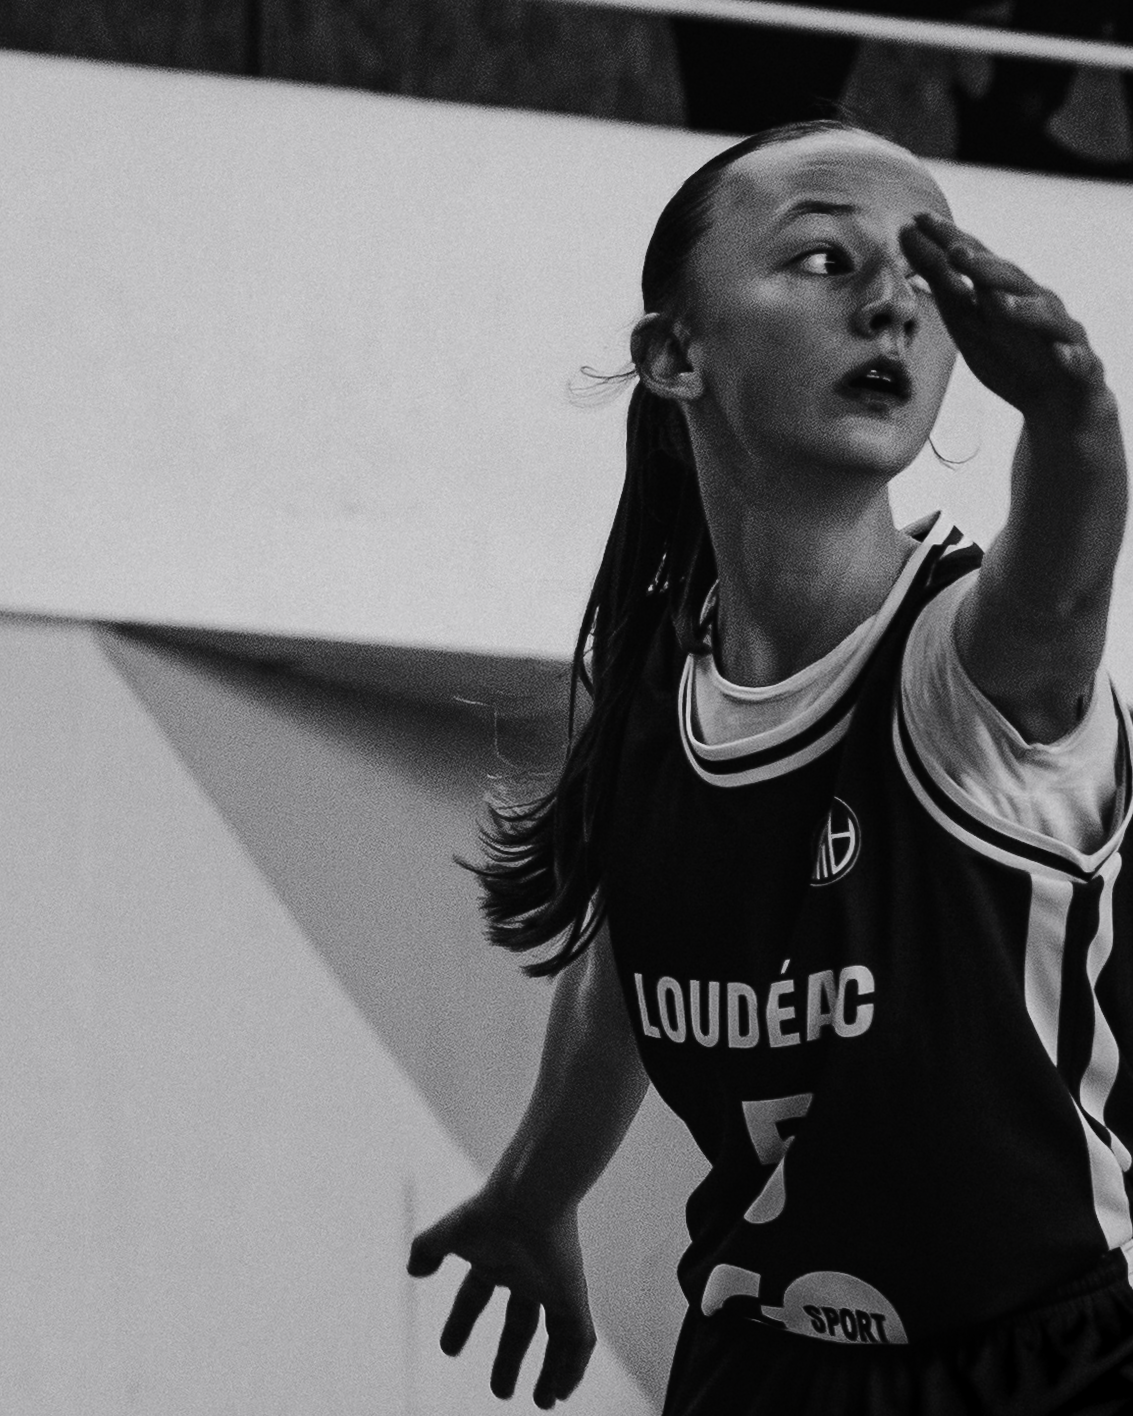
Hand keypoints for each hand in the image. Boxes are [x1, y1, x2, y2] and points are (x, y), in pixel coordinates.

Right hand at [406, 1186, 596, 1409]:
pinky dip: (573, 1367)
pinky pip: (580, 1338)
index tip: (448, 1350)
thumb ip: (428, 1248)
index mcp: (494, 1258)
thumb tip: (413, 1270)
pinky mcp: (573, 1293)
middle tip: (501, 1392)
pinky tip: (563, 1391)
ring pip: (557, 1335)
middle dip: (510, 1358)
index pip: (476, 1295)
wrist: (529, 1197)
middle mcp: (525, 1273)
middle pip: (521, 1324)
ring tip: (542, 1403)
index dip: (462, 1321)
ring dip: (550, 1370)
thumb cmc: (490, 1212)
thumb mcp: (449, 1233)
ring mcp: (552, 1284)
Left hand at [901, 212, 1109, 423]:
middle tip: (953, 251)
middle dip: (983, 266)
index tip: (918, 220)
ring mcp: (1058, 333)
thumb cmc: (1011, 353)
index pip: (976, 261)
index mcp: (1005, 293)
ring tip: (998, 302)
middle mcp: (1033, 304)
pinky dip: (1069, 356)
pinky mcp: (1080, 365)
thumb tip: (907, 237)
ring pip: (1043, 315)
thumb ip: (943, 284)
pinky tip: (1060, 354)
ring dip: (1022, 308)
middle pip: (1009, 281)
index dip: (948, 241)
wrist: (1058, 398)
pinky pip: (1077, 359)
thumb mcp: (970, 319)